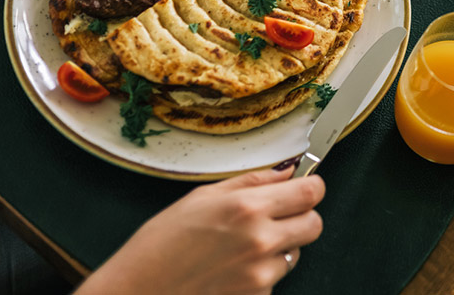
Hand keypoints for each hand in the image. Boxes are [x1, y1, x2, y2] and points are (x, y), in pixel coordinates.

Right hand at [78, 167, 324, 294]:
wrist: (138, 291)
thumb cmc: (160, 244)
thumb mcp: (203, 197)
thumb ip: (252, 182)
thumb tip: (286, 171)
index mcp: (248, 208)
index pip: (311, 191)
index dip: (311, 185)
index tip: (304, 185)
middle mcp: (261, 241)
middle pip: (314, 224)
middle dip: (302, 216)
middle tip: (278, 215)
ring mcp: (260, 275)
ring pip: (296, 253)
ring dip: (280, 247)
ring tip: (243, 246)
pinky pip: (274, 279)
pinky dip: (262, 274)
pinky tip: (232, 268)